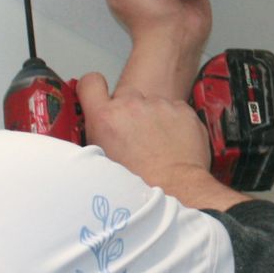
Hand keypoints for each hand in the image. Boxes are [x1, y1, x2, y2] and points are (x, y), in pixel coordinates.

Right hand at [78, 72, 247, 210]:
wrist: (176, 190)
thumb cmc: (137, 184)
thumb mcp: (103, 163)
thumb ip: (99, 137)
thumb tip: (100, 131)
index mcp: (105, 117)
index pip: (90, 82)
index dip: (94, 88)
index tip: (100, 98)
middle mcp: (130, 104)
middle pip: (127, 94)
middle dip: (130, 109)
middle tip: (136, 134)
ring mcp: (159, 105)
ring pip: (153, 103)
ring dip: (154, 117)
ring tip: (159, 144)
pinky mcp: (183, 109)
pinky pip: (175, 110)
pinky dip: (175, 122)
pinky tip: (175, 143)